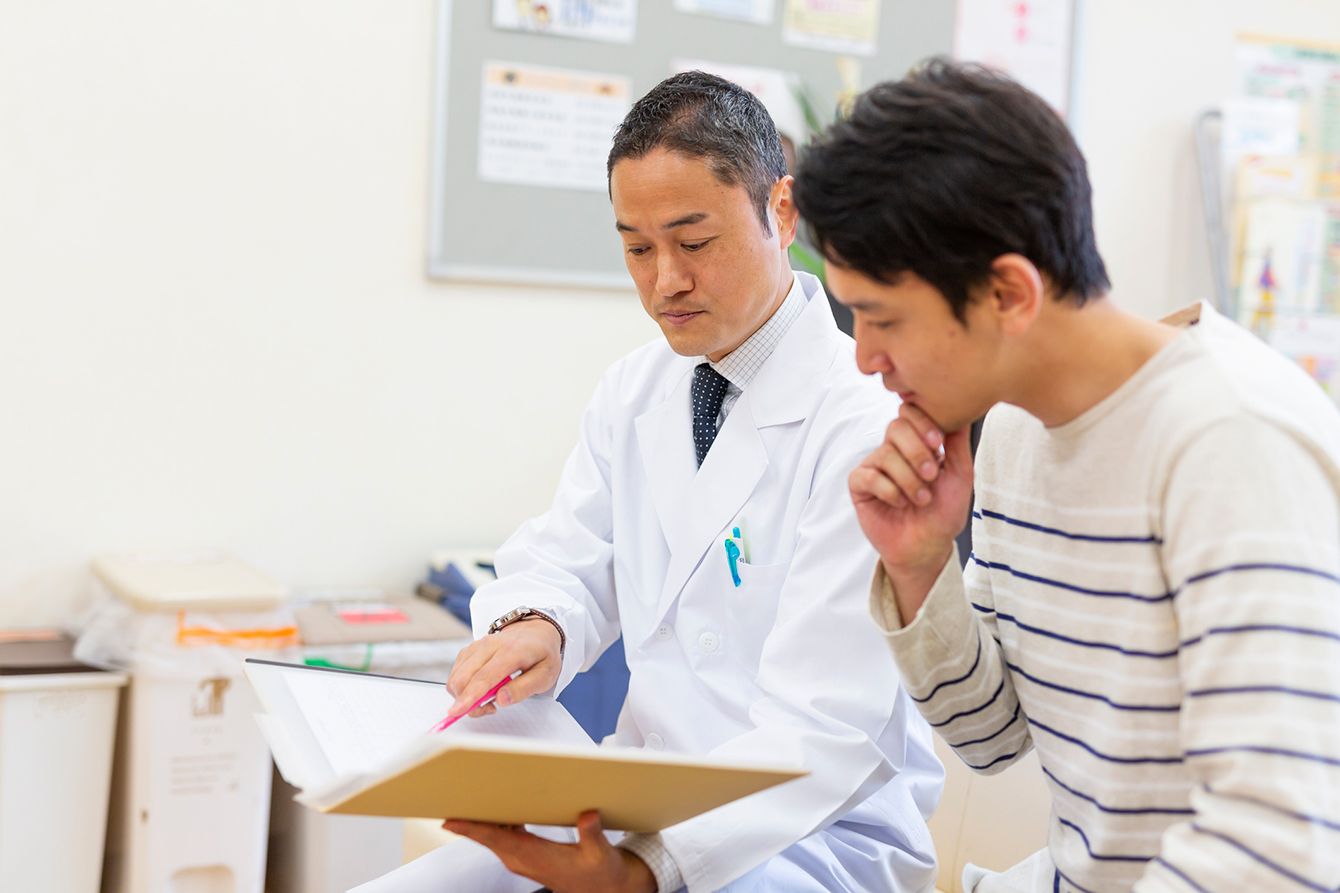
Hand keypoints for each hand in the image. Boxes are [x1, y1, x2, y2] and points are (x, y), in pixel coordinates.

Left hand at [444, 811, 655, 892]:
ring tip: (470, 795)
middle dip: (469, 818)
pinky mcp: (524, 856)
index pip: (497, 840)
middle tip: (453, 795)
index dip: (472, 829)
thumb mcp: (599, 853)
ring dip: (481, 819)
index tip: (450, 821)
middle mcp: (522, 860)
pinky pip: (502, 837)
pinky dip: (496, 822)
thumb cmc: (599, 873)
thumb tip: (587, 816)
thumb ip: (591, 834)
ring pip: (493, 837)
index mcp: (535, 858)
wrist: (602, 889)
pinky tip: (498, 808)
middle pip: (488, 836)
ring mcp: (520, 859)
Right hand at [446, 618, 561, 717]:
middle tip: (490, 708)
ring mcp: (477, 645)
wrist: (536, 631)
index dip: (469, 697)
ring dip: (465, 695)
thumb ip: (524, 688)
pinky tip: (481, 688)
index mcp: (511, 651)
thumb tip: (500, 699)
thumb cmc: (542, 654)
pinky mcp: (470, 650)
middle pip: (464, 677)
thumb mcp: (545, 675)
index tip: (457, 712)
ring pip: (457, 676)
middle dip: (467, 701)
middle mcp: (490, 645)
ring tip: (489, 697)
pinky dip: (463, 686)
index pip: (485, 677)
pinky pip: (457, 672)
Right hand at [849, 404, 973, 620]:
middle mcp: (893, 450)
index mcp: (916, 442)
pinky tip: (899, 503)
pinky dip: (889, 490)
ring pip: (886, 454)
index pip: (911, 413)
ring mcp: (875, 466)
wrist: (928, 546)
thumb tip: (960, 412)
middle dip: (917, 452)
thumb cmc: (943, 512)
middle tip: (931, 476)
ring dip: (908, 479)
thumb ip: (958, 442)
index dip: (923, 424)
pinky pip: (869, 476)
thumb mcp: (960, 474)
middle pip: (896, 427)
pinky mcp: (859, 485)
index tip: (938, 445)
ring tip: (920, 499)